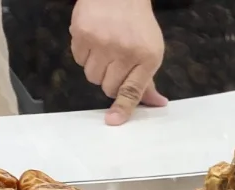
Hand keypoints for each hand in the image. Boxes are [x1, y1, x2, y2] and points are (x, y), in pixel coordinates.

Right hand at [70, 0, 169, 124]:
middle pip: (108, 87)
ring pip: (91, 76)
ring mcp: (101, 42)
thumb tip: (157, 103)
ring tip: (104, 49)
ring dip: (96, 68)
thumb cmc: (137, 23)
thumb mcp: (151, 50)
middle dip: (109, 81)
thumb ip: (148, 79)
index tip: (113, 120)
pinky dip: (84, 54)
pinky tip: (93, 39)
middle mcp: (124, 51)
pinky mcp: (81, 34)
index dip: (122, 108)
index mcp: (147, 57)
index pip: (133, 90)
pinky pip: (78, 59)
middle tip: (114, 64)